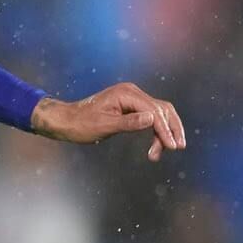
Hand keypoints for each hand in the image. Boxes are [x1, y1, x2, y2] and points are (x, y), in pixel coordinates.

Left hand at [31, 83, 186, 160]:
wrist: (66, 121)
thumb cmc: (81, 124)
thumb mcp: (104, 126)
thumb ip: (129, 123)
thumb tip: (152, 119)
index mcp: (126, 93)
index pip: (154, 111)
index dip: (164, 129)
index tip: (171, 146)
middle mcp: (132, 92)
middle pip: (162, 109)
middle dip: (170, 129)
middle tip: (177, 148)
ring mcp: (132, 98)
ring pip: (158, 113)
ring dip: (165, 131)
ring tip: (165, 150)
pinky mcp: (130, 106)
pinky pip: (149, 116)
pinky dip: (156, 130)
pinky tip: (157, 144)